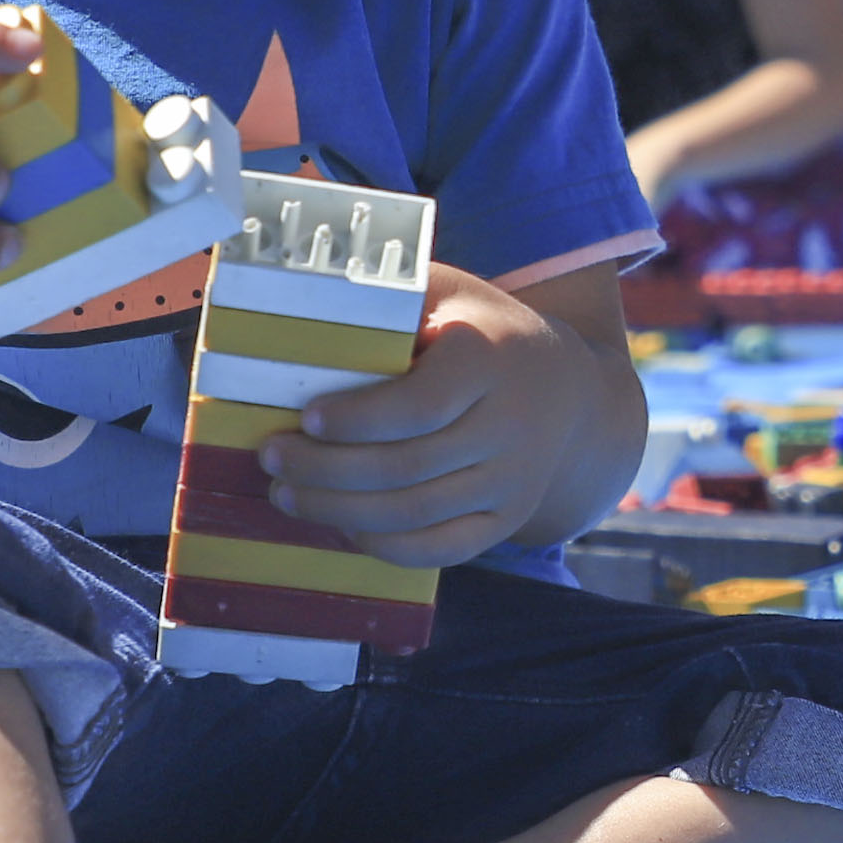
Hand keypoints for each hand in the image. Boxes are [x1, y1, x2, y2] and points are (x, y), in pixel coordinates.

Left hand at [257, 265, 604, 566]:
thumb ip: (391, 297)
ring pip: (416, 513)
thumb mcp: (449, 293)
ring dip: (339, 510)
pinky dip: (384, 544)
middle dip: (326, 469)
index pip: (420, 406)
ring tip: (287, 494)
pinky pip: (442, 549)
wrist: (568, 391)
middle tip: (273, 457)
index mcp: (490, 361)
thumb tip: (299, 300)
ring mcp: (513, 480)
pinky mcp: (508, 519)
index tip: (307, 417)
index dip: (358, 419)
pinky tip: (343, 523)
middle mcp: (510, 427)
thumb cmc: (481, 332)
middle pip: (407, 466)